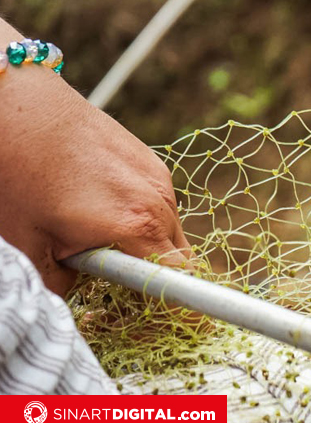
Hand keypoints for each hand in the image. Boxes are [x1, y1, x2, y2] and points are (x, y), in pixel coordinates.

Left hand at [0, 20, 189, 296]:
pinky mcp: (151, 161)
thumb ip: (62, 285)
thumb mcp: (27, 244)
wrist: (14, 102)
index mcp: (135, 227)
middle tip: (109, 279)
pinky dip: (137, 216)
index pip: (181, 282)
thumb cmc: (15, 172)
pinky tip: (96, 205)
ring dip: (143, 244)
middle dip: (153, 275)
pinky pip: (158, 204)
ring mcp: (158, 177)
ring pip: (169, 231)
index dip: (176, 306)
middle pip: (180, 259)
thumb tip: (80, 297)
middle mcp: (158, 201)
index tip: (167, 320)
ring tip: (92, 233)